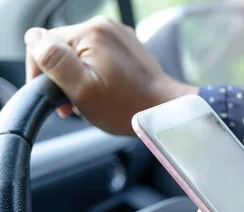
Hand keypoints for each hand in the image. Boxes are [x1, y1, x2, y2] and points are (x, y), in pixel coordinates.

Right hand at [24, 17, 196, 134]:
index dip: (43, 73)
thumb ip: (54, 62)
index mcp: (91, 32)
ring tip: (92, 99)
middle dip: (62, 76)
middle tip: (75, 104)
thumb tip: (35, 39)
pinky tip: (103, 90)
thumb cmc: (127, 107)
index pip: (44, 43)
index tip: (58, 97)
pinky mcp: (126, 46)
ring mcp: (118, 35)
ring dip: (78, 75)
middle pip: (62, 47)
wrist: (165, 111)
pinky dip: (94, 72)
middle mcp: (104, 26)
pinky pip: (97, 55)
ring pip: (79, 52)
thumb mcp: (82, 90)